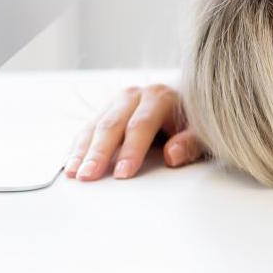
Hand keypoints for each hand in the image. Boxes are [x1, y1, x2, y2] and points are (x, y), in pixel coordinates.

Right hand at [65, 84, 205, 180]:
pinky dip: (78, 147)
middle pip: (112, 125)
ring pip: (95, 126)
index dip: (131, 150)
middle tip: (88, 176)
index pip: (141, 125)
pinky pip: (88, 129)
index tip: (122, 174)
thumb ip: (190, 144)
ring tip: (74, 173)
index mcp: (159, 97)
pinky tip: (70, 164)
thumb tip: (172, 156)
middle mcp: (135, 96)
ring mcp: (118, 102)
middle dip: (99, 153)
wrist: (185, 102)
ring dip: (82, 151)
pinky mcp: (107, 110)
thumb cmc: (193, 122)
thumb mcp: (202, 133)